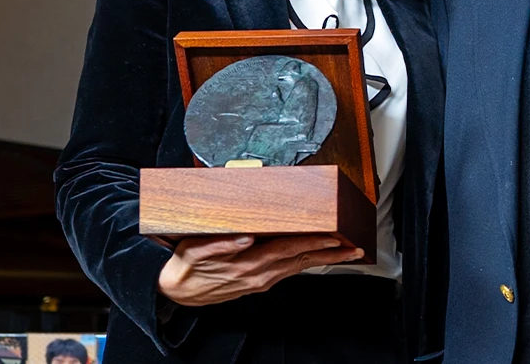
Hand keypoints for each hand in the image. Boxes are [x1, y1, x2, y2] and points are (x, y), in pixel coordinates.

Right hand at [157, 234, 363, 305]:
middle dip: (329, 254)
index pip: (288, 248)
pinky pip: (289, 271)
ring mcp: (260, 281)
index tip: (335, 237)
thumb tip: (245, 236)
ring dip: (323, 259)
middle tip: (353, 248)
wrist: (175, 292)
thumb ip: (220, 244)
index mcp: (247, 263)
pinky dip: (306, 263)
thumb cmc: (186, 266)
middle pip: (300, 260)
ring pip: (298, 267)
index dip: (313, 242)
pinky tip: (317, 257)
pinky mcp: (258, 283)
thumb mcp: (194, 250)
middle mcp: (258, 274)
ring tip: (345, 252)